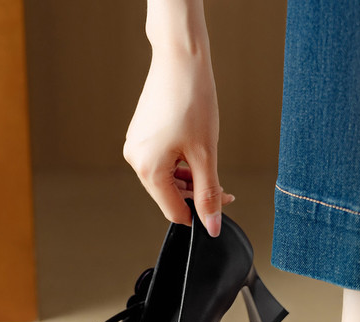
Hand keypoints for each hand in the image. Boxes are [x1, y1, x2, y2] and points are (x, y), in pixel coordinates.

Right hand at [123, 49, 234, 236]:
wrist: (180, 58)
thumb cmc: (192, 100)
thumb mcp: (206, 155)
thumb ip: (209, 194)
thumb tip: (212, 226)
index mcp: (148, 169)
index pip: (174, 211)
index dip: (200, 214)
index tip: (221, 205)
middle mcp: (136, 160)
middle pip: (170, 196)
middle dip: (197, 195)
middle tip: (223, 188)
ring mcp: (137, 147)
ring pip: (167, 180)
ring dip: (191, 181)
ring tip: (210, 166)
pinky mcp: (142, 136)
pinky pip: (162, 162)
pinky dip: (181, 165)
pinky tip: (196, 154)